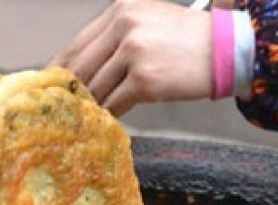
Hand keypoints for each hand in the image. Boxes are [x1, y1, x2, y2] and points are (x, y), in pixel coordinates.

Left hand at [51, 0, 213, 116]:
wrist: (229, 48)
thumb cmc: (187, 40)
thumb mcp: (148, 21)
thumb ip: (113, 38)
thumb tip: (76, 69)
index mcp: (120, 10)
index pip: (76, 44)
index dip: (58, 70)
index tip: (48, 88)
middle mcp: (124, 26)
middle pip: (79, 69)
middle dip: (71, 93)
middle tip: (62, 111)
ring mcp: (133, 52)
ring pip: (95, 89)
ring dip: (91, 106)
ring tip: (87, 117)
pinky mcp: (144, 79)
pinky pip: (114, 104)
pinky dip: (109, 115)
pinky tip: (108, 121)